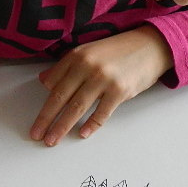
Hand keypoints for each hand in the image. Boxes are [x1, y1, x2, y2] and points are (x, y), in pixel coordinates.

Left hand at [30, 26, 172, 145]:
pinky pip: (101, 112)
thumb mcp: (89, 52)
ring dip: (62, 126)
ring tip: (52, 140)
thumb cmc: (119, 51)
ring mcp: (103, 78)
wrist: (151, 46)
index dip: (43, 105)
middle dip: (46, 119)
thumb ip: (66, 66)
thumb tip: (44, 81)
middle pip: (60, 98)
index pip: (53, 84)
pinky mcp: (119, 90)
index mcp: (76, 56)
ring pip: (77, 107)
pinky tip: (82, 134)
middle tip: (36, 135)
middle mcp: (87, 66)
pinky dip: (91, 125)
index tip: (36, 121)